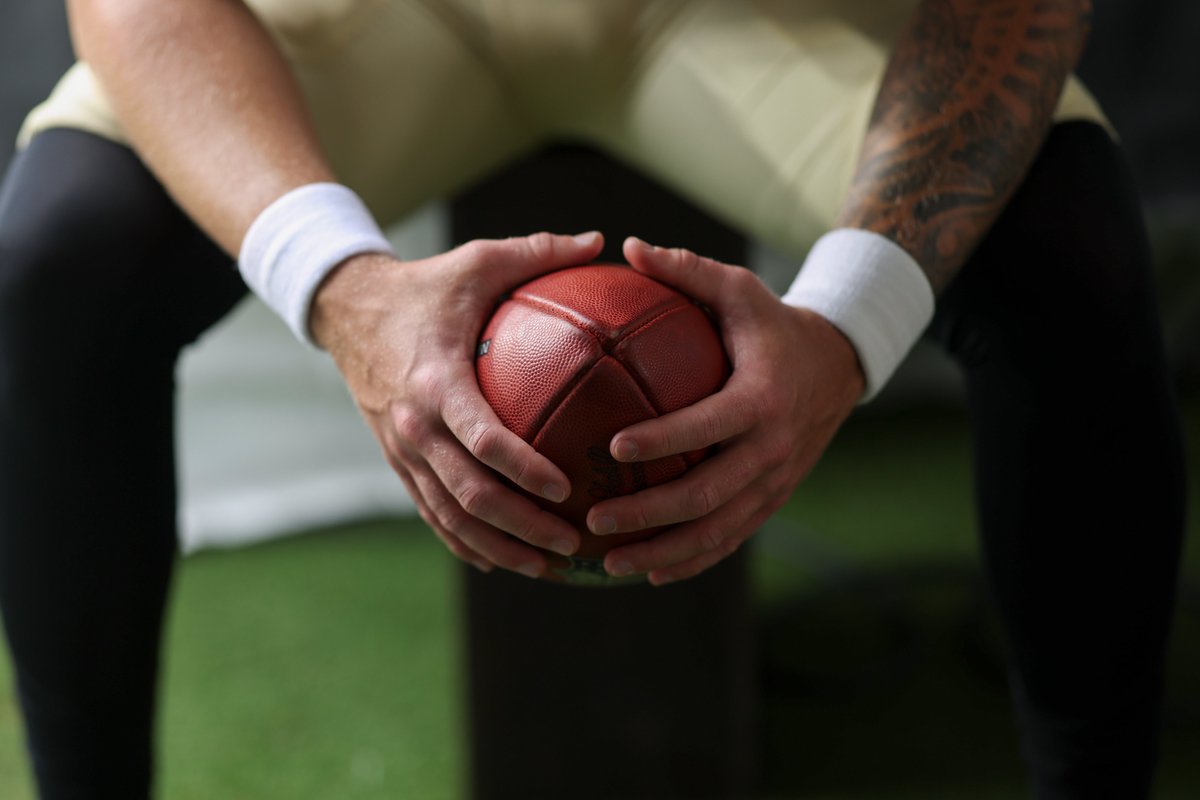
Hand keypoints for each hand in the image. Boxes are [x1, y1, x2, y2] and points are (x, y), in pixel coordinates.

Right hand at [310, 232, 605, 577]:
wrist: (346, 309)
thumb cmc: (426, 286)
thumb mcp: (478, 260)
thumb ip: (538, 252)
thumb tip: (600, 242)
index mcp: (435, 382)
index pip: (481, 439)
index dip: (523, 471)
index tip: (566, 490)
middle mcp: (413, 426)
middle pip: (468, 494)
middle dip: (520, 527)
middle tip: (571, 544)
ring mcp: (401, 450)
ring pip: (449, 516)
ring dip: (497, 546)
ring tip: (548, 566)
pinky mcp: (397, 461)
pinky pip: (432, 512)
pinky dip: (464, 542)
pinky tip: (501, 561)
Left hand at [587, 237, 864, 584]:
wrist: (836, 366)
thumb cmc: (771, 323)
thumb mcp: (737, 289)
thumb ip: (686, 269)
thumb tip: (627, 245)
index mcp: (761, 397)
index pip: (708, 424)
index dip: (663, 439)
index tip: (613, 447)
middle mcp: (772, 448)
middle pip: (708, 493)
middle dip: (650, 514)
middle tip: (596, 520)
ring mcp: (775, 481)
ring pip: (718, 530)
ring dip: (664, 551)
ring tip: (611, 563)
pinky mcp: (773, 499)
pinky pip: (731, 539)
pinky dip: (692, 560)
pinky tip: (649, 572)